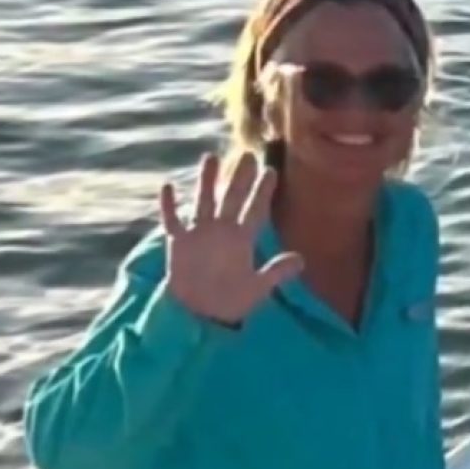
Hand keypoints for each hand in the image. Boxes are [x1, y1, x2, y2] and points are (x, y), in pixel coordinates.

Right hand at [158, 152, 302, 326]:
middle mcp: (222, 232)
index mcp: (242, 240)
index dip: (263, 192)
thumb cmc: (232, 300)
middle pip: (232, 198)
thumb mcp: (258, 287)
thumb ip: (277, 272)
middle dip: (240, 177)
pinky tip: (168, 187)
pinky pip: (173, 221)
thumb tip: (301, 259)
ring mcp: (200, 234)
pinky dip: (169, 206)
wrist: (203, 314)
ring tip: (211, 158)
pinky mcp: (179, 243)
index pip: (255, 210)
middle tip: (248, 154)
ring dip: (207, 181)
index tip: (272, 171)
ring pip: (204, 201)